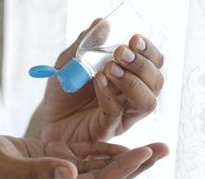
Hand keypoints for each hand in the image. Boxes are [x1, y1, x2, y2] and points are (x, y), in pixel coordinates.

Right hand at [0, 132, 167, 178]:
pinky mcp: (53, 159)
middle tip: (162, 149)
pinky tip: (120, 144)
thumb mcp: (3, 166)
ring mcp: (58, 174)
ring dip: (125, 157)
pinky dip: (104, 150)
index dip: (121, 169)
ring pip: (99, 167)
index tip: (145, 152)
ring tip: (152, 146)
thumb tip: (71, 173)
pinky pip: (85, 157)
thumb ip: (37, 171)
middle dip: (135, 165)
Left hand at [32, 19, 163, 141]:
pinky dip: (109, 95)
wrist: (48, 117)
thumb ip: (86, 44)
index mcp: (129, 77)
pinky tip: (99, 81)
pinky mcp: (107, 129)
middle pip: (156, 82)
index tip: (134, 39)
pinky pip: (116, 114)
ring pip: (146, 102)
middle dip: (142, 65)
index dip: (148, 51)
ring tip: (110, 68)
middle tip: (121, 53)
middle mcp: (131, 97)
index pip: (153, 63)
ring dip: (131, 82)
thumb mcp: (70, 62)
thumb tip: (102, 23)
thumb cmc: (64, 91)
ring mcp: (122, 115)